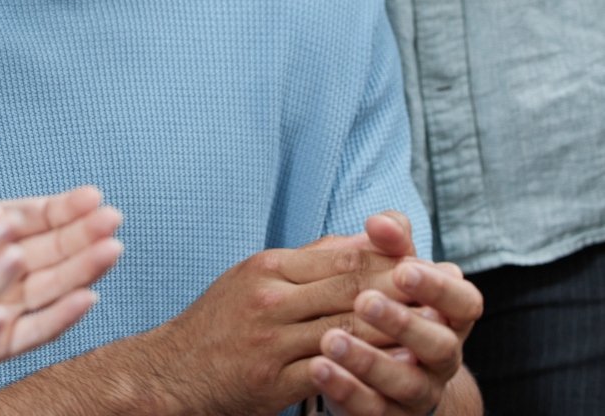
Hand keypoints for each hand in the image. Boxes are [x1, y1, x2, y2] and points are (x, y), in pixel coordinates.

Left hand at [0, 143, 123, 364]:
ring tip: (109, 251)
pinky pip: (30, 334)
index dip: (62, 207)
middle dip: (81, 235)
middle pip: (47, 251)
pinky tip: (85, 298)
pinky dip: (60, 318)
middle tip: (112, 220)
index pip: (28, 217)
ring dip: (81, 269)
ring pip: (48, 288)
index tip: (92, 196)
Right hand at [141, 237, 413, 414]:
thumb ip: (308, 262)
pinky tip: (401, 371)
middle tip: (448, 291)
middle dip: (404, 290)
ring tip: (438, 330)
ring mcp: (272, 340)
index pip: (341, 256)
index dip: (390, 260)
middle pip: (351, 289)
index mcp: (269, 268)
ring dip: (397, 330)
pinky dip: (370, 370)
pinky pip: (333, 374)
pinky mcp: (275, 380)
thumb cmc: (219, 324)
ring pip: (349, 330)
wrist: (172, 371)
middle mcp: (270, 299)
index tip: (429, 263)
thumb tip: (362, 241)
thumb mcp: (255, 278)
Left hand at [313, 259, 481, 413]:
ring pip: (406, 383)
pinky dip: (347, 390)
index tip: (403, 268)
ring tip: (330, 340)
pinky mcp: (390, 415)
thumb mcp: (386, 272)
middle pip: (439, 345)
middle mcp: (442, 359)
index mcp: (450, 317)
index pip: (464, 303)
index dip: (438, 288)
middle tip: (364, 301)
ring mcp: (419, 392)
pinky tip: (318, 368)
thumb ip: (388, 246)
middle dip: (403, 322)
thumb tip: (380, 221)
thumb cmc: (382, 304)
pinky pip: (374, 409)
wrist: (374, 368)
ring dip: (369, 361)